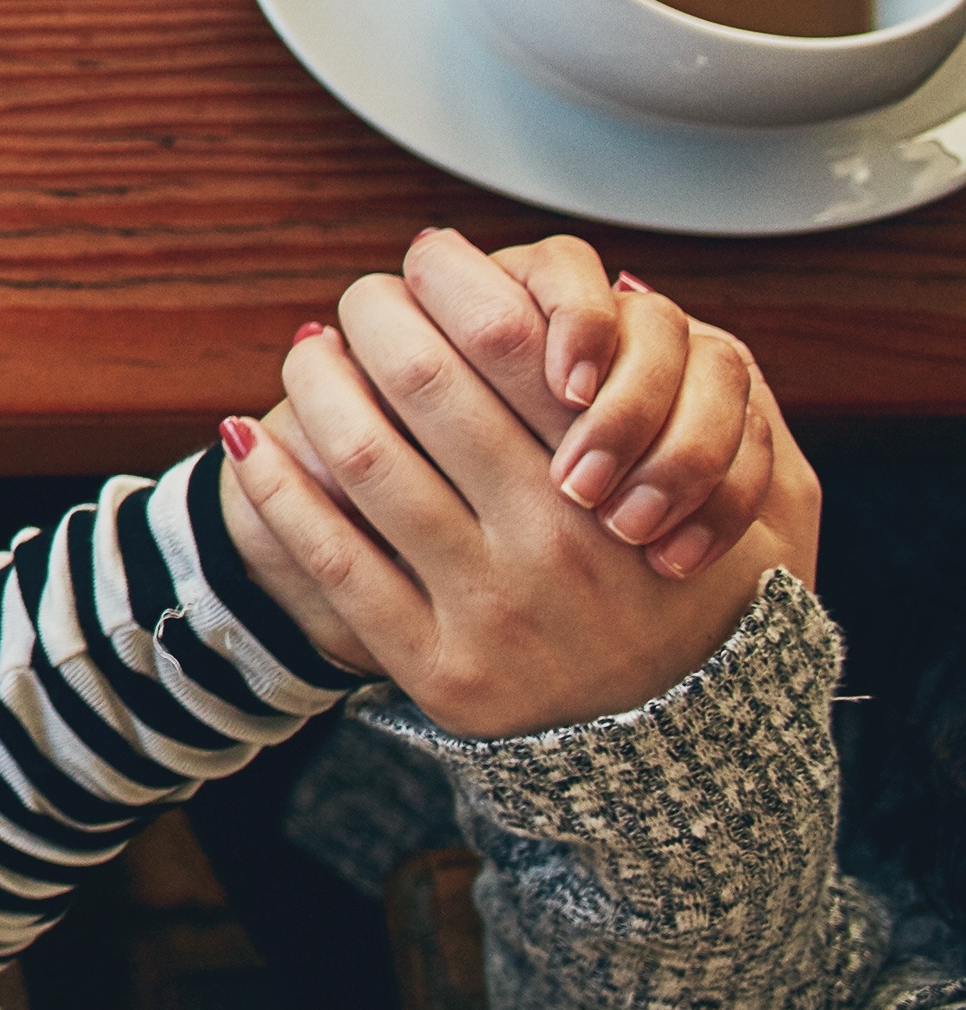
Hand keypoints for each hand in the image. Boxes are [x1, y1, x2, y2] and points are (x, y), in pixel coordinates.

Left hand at [221, 243, 810, 738]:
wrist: (686, 749)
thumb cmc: (700, 593)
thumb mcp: (763, 504)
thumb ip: (720, 401)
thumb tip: (627, 290)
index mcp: (625, 486)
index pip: (511, 336)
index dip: (451, 278)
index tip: (425, 260)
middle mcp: (558, 544)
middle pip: (423, 381)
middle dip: (374, 315)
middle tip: (360, 298)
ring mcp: (493, 611)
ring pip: (363, 458)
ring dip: (315, 385)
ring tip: (308, 351)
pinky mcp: (438, 669)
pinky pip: (331, 554)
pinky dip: (277, 483)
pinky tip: (247, 438)